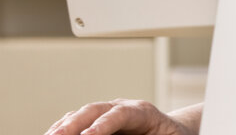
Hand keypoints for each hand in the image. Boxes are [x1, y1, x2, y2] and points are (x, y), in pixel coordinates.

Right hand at [45, 99, 196, 134]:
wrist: (170, 131)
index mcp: (144, 112)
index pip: (122, 113)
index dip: (103, 124)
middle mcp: (123, 107)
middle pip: (96, 109)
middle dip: (75, 123)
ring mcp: (108, 112)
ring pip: (81, 114)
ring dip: (63, 126)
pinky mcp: (97, 121)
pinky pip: (76, 122)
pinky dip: (62, 129)